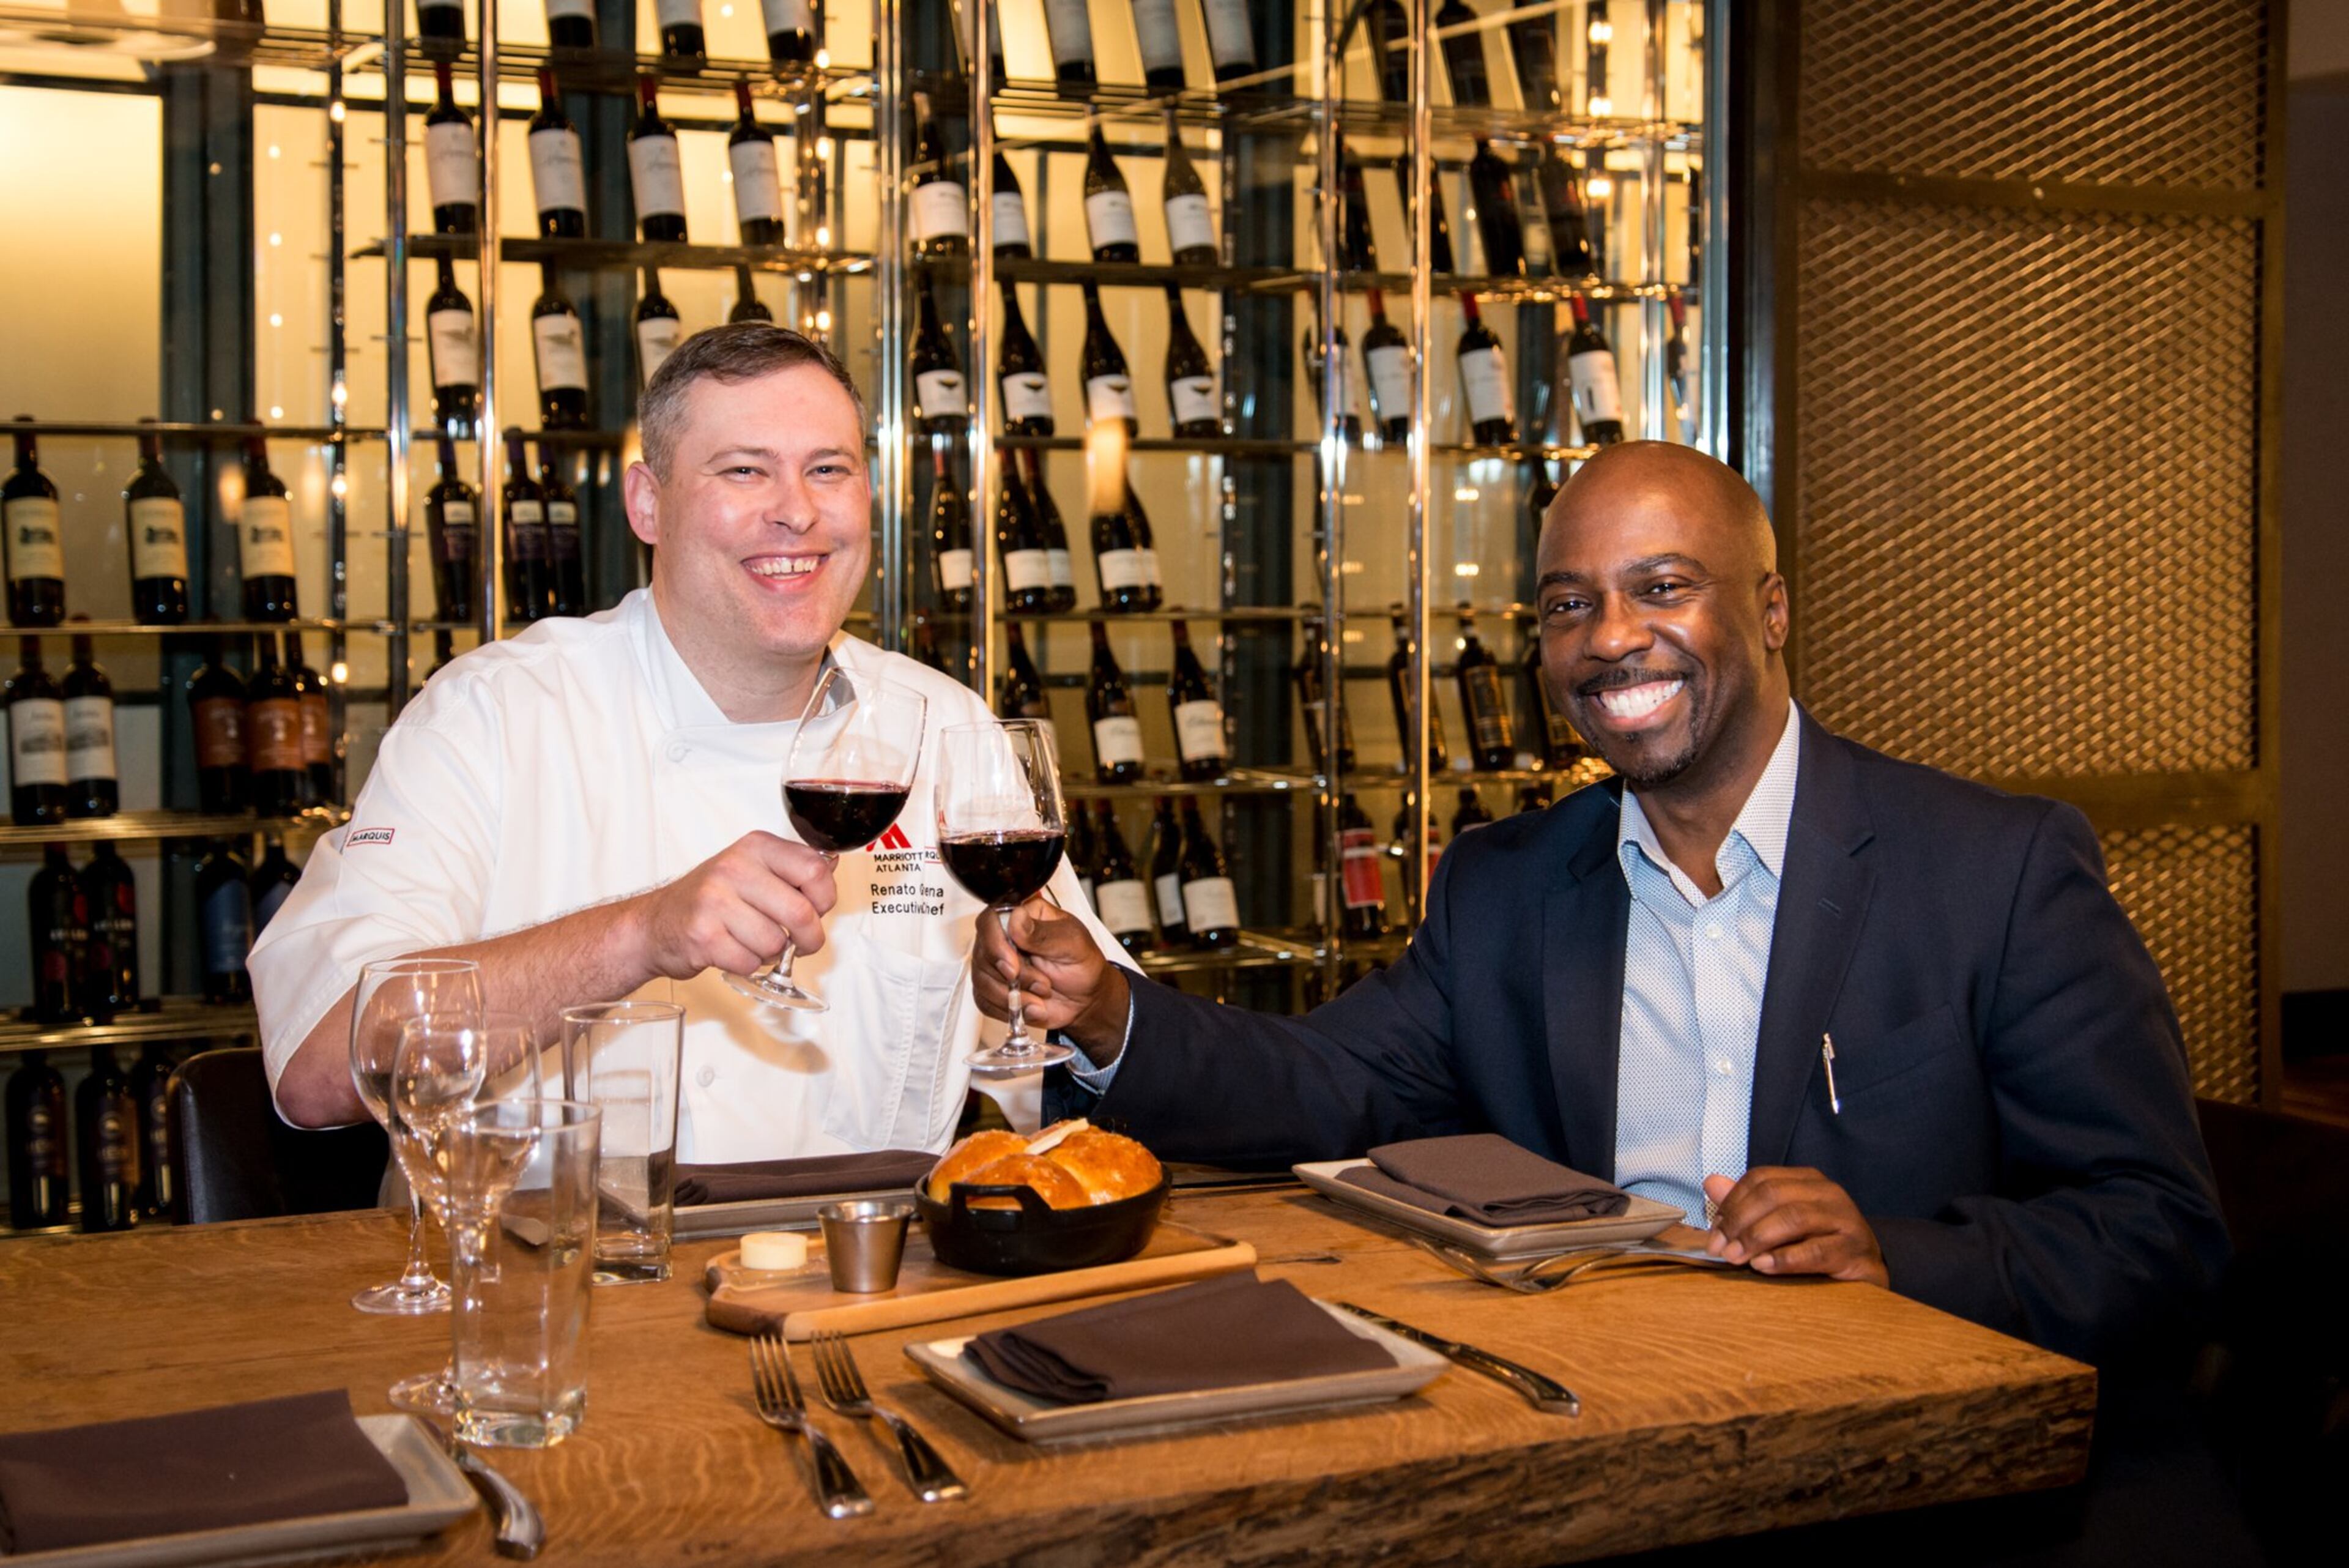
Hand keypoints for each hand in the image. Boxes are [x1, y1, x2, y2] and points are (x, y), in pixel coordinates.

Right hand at [631, 832, 837, 980]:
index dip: (825, 898)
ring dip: (771, 953)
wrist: (655, 923)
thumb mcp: (751, 869)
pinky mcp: (702, 935)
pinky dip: (748, 966)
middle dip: (808, 939)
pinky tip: (732, 951)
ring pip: (775, 942)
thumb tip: (832, 871)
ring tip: (752, 941)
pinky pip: (750, 963)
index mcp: (755, 847)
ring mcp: (715, 901)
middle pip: (801, 913)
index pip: (815, 869)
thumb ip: (790, 870)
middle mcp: (734, 867)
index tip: (817, 909)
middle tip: (799, 943)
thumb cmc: (711, 900)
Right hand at [972, 897, 1129, 1059]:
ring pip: (981, 981)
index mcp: (1022, 916)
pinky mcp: (992, 989)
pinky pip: (985, 1002)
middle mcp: (1002, 938)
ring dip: (1013, 996)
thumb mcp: (1072, 944)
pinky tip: (1032, 1007)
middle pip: (983, 954)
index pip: (989, 920)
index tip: (1014, 967)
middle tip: (1043, 985)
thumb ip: (1043, 933)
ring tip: (1042, 996)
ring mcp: (995, 964)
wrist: (1085, 998)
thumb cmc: (1082, 964)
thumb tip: (1015, 918)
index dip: (995, 945)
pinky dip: (1009, 1009)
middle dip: (1015, 977)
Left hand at [1702, 1167, 1887, 1286]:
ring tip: (1737, 1258)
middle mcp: (1827, 1193)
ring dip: (1758, 1238)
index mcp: (1807, 1180)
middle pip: (1774, 1195)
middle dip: (1740, 1222)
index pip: (1760, 1179)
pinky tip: (1763, 1266)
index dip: (1732, 1204)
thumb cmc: (1818, 1242)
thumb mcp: (1780, 1222)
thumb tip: (1711, 1183)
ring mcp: (1845, 1219)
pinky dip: (1785, 1258)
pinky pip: (1816, 1250)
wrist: (1866, 1269)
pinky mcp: (1855, 1250)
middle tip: (1721, 1249)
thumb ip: (1747, 1204)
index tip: (1714, 1233)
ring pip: (1794, 1218)